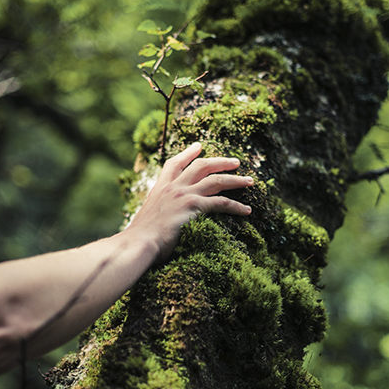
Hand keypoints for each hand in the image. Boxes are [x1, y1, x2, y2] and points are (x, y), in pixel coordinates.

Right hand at [128, 142, 252, 261]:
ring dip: (236, 180)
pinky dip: (236, 206)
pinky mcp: (193, 207)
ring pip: (216, 181)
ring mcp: (184, 195)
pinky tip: (247, 211)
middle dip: (221, 162)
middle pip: (201, 166)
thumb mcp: (146, 218)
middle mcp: (173, 187)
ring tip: (250, 181)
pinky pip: (222, 203)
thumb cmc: (140, 238)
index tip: (198, 146)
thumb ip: (157, 213)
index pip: (174, 164)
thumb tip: (161, 219)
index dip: (187, 153)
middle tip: (236, 162)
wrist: (138, 243)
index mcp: (160, 188)